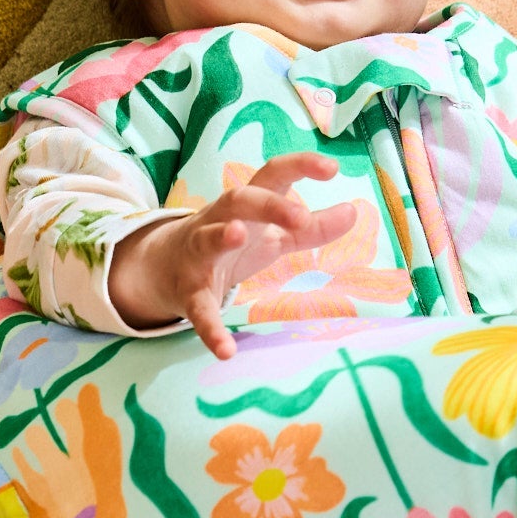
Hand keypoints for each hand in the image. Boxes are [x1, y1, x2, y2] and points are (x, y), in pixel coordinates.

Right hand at [111, 153, 349, 359]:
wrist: (163, 268)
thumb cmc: (229, 244)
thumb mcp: (272, 234)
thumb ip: (311, 227)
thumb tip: (354, 212)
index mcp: (246, 206)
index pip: (272, 175)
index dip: (299, 166)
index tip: (332, 167)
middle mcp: (219, 221)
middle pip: (239, 200)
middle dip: (267, 205)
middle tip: (299, 216)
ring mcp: (199, 256)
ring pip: (206, 239)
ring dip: (220, 236)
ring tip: (237, 236)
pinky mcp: (188, 293)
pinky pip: (198, 310)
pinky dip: (211, 330)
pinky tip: (226, 351)